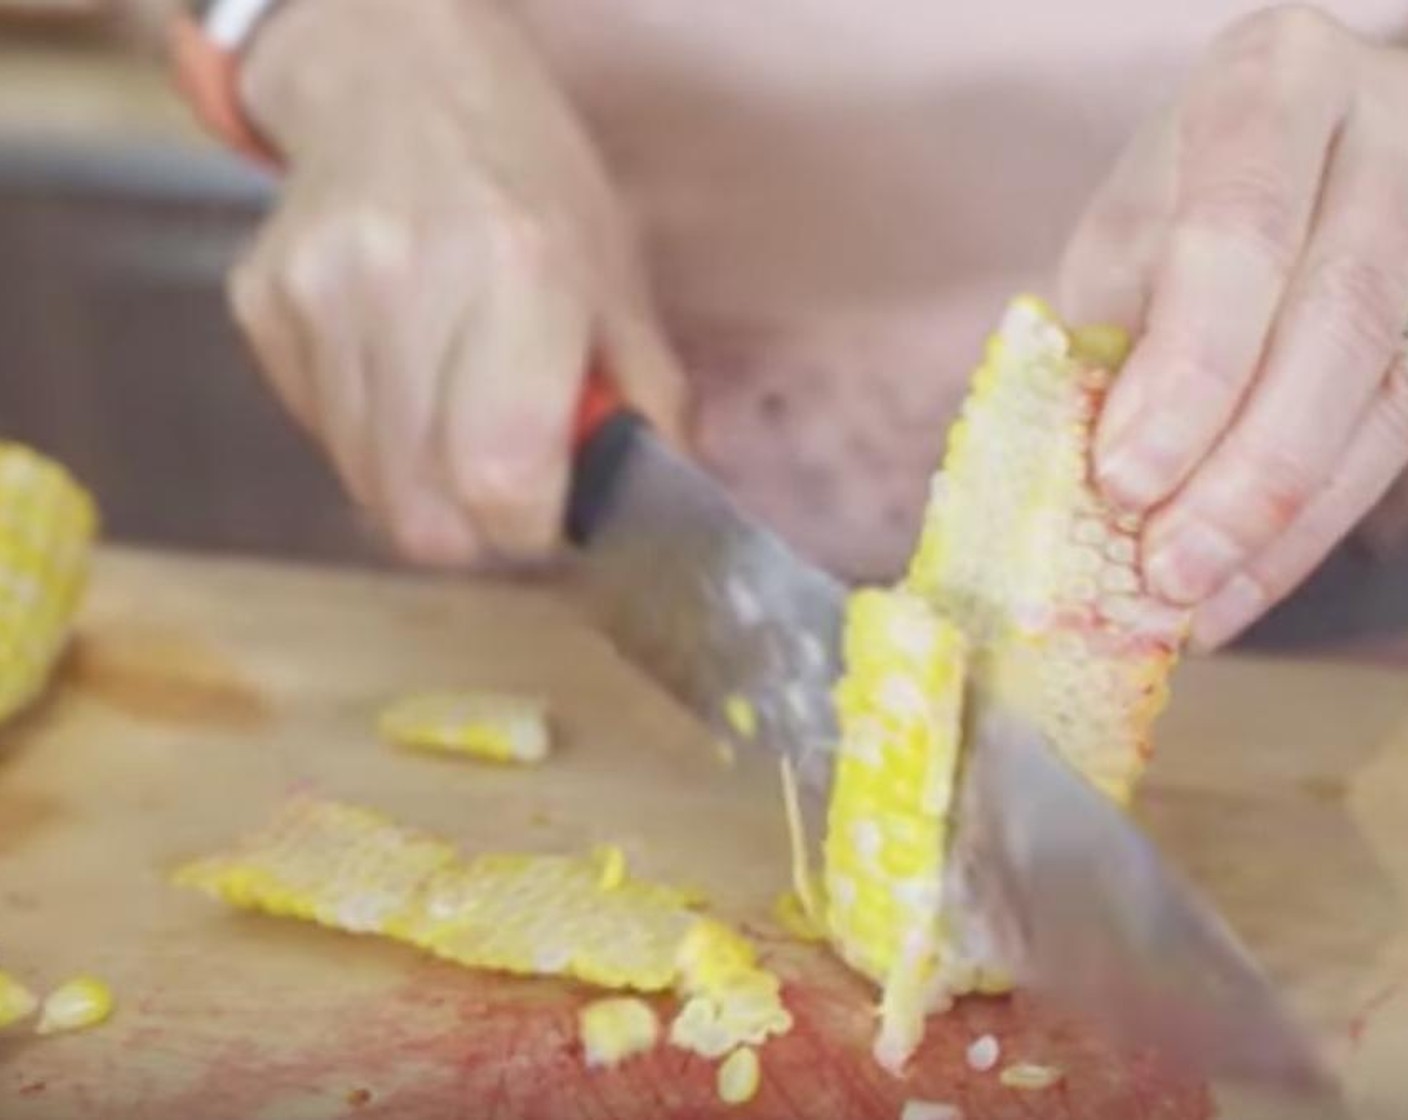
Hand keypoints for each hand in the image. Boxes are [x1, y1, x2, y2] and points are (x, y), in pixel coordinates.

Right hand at [228, 0, 684, 565]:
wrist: (399, 81)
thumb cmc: (527, 179)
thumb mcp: (618, 278)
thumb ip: (645, 403)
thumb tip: (654, 503)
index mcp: (519, 271)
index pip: (499, 480)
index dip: (530, 525)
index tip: (549, 507)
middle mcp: (406, 282)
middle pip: (422, 512)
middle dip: (476, 523)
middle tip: (507, 474)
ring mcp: (318, 295)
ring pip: (367, 488)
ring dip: (423, 483)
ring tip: (456, 406)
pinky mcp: (262, 308)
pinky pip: (321, 436)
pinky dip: (372, 438)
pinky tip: (404, 372)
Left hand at [1059, 6, 1407, 648]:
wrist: (1308, 151)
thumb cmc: (1189, 194)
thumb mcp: (1131, 228)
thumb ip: (1114, 329)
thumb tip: (1084, 485)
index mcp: (1275, 86)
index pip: (1243, 232)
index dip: (1189, 370)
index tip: (1122, 477)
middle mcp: (1389, 141)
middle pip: (1339, 321)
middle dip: (1244, 468)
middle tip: (1163, 570)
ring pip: (1386, 397)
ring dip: (1282, 524)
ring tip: (1193, 602)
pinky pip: (1394, 441)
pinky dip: (1308, 531)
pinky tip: (1241, 586)